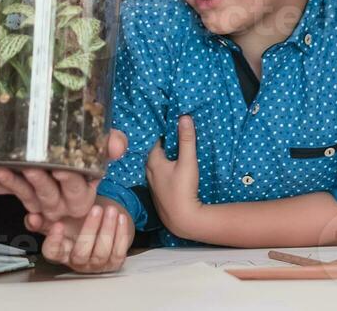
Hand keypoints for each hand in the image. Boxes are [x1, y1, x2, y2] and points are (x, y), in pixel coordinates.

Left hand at [0, 129, 127, 221]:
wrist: (66, 165)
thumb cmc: (85, 154)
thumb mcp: (100, 148)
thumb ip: (109, 145)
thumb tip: (118, 145)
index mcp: (82, 192)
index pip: (78, 188)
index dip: (70, 181)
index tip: (61, 169)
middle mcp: (59, 200)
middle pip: (48, 194)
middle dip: (36, 182)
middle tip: (27, 167)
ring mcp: (37, 199)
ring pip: (24, 193)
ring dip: (9, 184)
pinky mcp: (20, 193)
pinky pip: (4, 193)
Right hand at [25, 201, 132, 273]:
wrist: (99, 225)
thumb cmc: (75, 224)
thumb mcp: (59, 219)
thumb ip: (44, 218)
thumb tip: (32, 216)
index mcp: (61, 251)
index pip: (53, 252)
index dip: (54, 241)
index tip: (58, 225)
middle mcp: (78, 261)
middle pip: (81, 252)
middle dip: (90, 230)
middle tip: (95, 209)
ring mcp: (96, 264)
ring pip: (102, 252)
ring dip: (108, 230)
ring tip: (111, 211)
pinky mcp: (113, 263)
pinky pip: (119, 252)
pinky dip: (121, 234)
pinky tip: (120, 218)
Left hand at [145, 116, 203, 238]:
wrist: (183, 219)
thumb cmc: (183, 189)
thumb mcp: (188, 161)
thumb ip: (186, 139)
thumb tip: (184, 117)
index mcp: (153, 162)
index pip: (154, 141)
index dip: (161, 131)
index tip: (168, 122)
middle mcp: (149, 172)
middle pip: (154, 152)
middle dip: (162, 143)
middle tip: (171, 133)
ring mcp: (153, 184)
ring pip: (155, 165)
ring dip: (163, 157)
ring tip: (172, 148)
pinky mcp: (158, 193)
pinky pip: (159, 175)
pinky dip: (164, 168)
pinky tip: (172, 169)